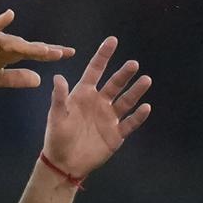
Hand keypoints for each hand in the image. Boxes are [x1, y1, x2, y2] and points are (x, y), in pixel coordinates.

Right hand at [0, 10, 74, 89]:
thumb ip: (15, 79)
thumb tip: (40, 79)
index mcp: (7, 56)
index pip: (32, 54)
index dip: (49, 53)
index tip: (69, 53)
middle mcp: (2, 45)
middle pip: (27, 47)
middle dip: (44, 50)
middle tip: (64, 52)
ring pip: (13, 42)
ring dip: (28, 46)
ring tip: (45, 50)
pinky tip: (10, 15)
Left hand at [42, 36, 151, 177]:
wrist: (64, 162)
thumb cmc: (57, 136)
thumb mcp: (57, 116)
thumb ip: (59, 97)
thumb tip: (58, 77)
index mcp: (82, 94)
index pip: (95, 70)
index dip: (103, 56)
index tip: (112, 40)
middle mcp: (98, 102)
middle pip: (114, 84)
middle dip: (123, 74)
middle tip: (133, 64)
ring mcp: (109, 118)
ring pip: (126, 101)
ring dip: (136, 91)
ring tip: (146, 79)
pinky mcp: (116, 134)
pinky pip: (130, 123)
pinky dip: (138, 116)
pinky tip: (146, 107)